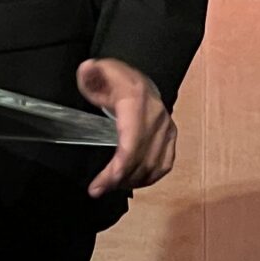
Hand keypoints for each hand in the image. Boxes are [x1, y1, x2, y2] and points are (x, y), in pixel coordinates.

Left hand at [78, 58, 175, 197]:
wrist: (140, 78)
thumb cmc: (116, 79)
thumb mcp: (100, 72)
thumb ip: (92, 75)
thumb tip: (87, 70)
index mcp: (138, 103)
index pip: (130, 145)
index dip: (116, 170)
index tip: (98, 186)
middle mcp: (157, 118)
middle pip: (141, 160)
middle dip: (117, 180)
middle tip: (97, 190)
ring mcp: (167, 129)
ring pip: (153, 167)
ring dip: (131, 181)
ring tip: (110, 186)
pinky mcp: (172, 137)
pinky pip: (164, 165)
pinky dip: (148, 178)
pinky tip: (131, 182)